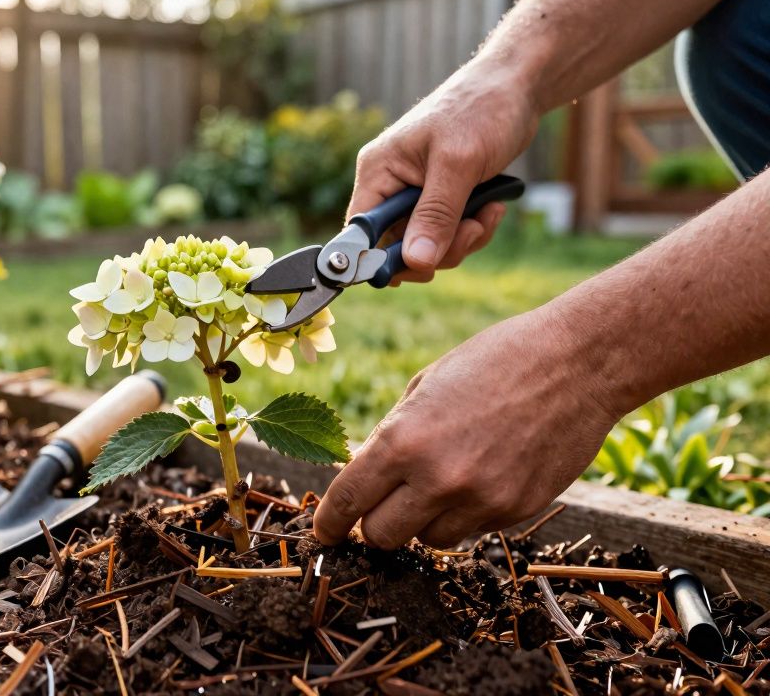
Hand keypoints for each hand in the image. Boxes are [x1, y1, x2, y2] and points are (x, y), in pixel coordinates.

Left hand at [312, 307, 620, 548]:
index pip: (348, 500)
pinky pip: (471, 530)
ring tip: (443, 480)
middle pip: (381, 536)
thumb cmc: (496, 360)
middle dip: (375, 524)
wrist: (577, 362)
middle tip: (384, 506)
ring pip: (427, 540)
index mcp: (403, 440)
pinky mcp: (515, 512)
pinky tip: (482, 474)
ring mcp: (479, 501)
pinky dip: (465, 514)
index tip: (324, 532)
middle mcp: (436, 478)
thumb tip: (366, 476)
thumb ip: (392, 435)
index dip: (330, 522)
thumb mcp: (425, 385)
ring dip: (423, 521)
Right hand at [349, 63, 540, 282]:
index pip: (361, 232)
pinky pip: (447, 234)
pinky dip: (472, 230)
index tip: (416, 269)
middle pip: (398, 246)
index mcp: (379, 171)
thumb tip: (414, 262)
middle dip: (438, 248)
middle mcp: (391, 185)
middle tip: (471, 231)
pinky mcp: (441, 198)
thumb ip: (436, 215)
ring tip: (488, 212)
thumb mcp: (458, 165)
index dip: (381, 258)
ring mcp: (416, 193)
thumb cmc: (482, 109)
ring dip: (462, 239)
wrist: (517, 87)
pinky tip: (492, 208)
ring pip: (426, 245)